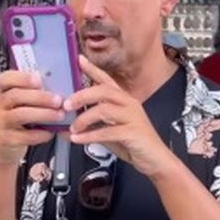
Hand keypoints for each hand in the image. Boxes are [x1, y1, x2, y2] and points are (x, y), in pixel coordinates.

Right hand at [0, 69, 65, 166]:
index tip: (39, 80)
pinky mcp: (6, 139)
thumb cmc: (20, 117)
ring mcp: (1, 122)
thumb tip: (61, 84)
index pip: (5, 78)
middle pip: (15, 96)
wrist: (6, 143)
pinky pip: (24, 136)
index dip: (21, 78)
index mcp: (4, 91)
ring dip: (42, 114)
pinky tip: (51, 132)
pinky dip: (40, 134)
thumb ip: (35, 92)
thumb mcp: (23, 101)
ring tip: (59, 115)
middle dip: (39, 97)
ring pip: (19, 115)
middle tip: (58, 100)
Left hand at [65, 55, 177, 177]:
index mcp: (123, 100)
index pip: (107, 80)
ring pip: (104, 110)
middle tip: (66, 105)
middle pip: (103, 91)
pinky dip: (89, 135)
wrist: (154, 159)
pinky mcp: (132, 132)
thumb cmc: (131, 143)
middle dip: (82, 96)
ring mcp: (132, 117)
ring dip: (83, 119)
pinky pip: (107, 131)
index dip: (93, 69)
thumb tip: (65, 129)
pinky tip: (78, 140)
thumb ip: (90, 127)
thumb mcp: (108, 131)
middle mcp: (129, 104)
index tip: (79, 60)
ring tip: (73, 129)